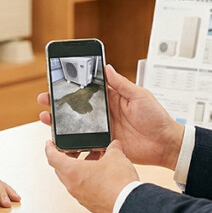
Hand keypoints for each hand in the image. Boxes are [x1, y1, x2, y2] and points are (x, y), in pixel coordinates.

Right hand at [38, 65, 183, 168]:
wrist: (166, 144)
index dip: (73, 86)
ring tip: (47, 119)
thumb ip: (122, 84)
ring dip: (62, 123)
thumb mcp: (140, 96)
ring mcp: (105, 129)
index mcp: (114, 98)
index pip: (89, 89)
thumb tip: (107, 67)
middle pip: (78, 107)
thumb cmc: (157, 118)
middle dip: (60, 103)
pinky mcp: (106, 145)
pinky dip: (74, 144)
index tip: (58, 82)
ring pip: (78, 125)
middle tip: (45, 100)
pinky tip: (63, 143)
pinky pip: (87, 143)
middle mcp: (106, 113)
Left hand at [44, 140, 138, 212]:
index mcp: (72, 171)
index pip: (52, 157)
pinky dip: (86, 179)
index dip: (49, 148)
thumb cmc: (118, 182)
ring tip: (93, 159)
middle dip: (66, 157)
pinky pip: (82, 188)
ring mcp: (80, 196)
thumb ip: (112, 147)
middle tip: (75, 149)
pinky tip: (100, 174)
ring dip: (79, 168)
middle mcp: (72, 185)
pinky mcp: (90, 204)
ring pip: (72, 179)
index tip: (50, 143)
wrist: (129, 205)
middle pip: (61, 169)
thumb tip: (114, 145)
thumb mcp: (116, 156)